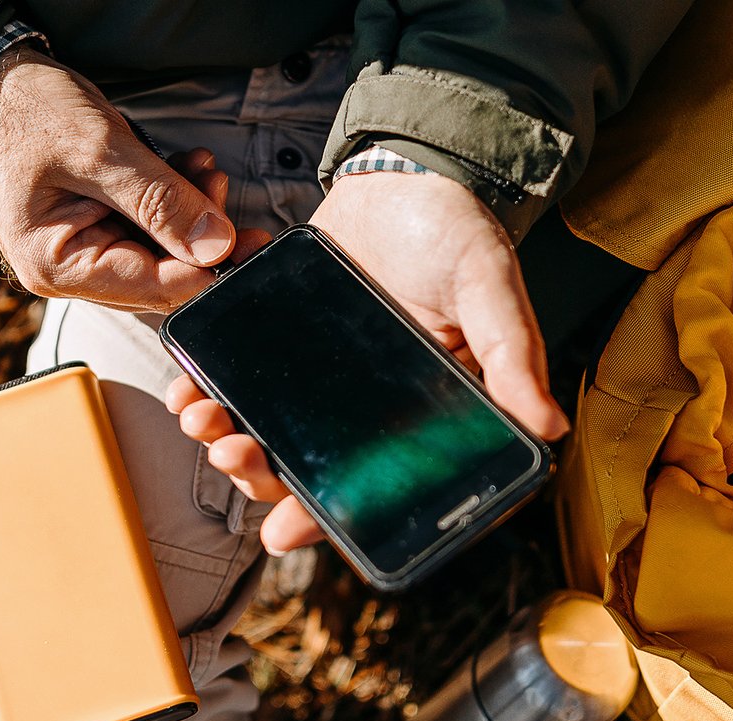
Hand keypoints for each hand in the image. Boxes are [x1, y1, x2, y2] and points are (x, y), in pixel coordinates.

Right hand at [0, 46, 256, 311]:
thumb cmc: (24, 114)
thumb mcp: (99, 150)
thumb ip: (159, 201)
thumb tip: (215, 247)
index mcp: (58, 266)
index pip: (153, 287)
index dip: (209, 269)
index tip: (249, 242)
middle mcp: (68, 271)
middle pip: (160, 275)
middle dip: (200, 235)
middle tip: (221, 187)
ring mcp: (80, 251)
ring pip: (158, 251)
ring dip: (189, 213)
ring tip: (202, 169)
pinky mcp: (92, 229)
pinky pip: (145, 229)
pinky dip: (171, 202)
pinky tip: (185, 168)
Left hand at [166, 172, 568, 554]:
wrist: (403, 172)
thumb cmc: (458, 233)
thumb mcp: (489, 287)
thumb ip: (511, 354)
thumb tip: (547, 427)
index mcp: (417, 415)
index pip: (371, 489)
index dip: (327, 521)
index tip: (282, 534)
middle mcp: (362, 409)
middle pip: (302, 469)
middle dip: (258, 474)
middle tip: (232, 455)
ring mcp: (313, 377)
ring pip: (262, 430)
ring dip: (224, 437)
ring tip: (200, 420)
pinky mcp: (276, 341)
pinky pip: (235, 378)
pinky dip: (205, 387)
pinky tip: (185, 387)